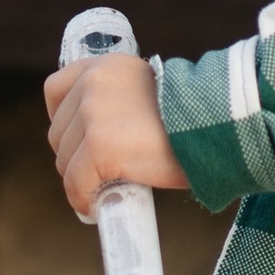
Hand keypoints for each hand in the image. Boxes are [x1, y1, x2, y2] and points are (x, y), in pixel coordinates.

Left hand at [43, 53, 184, 218]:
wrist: (218, 126)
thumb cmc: (194, 119)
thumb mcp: (150, 94)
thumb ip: (121, 104)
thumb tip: (101, 142)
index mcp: (106, 66)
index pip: (57, 90)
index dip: (64, 120)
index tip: (81, 140)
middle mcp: (93, 83)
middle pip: (59, 133)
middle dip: (76, 157)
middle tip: (100, 175)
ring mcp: (93, 114)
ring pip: (65, 161)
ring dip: (81, 181)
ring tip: (104, 192)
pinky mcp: (99, 146)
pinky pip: (76, 183)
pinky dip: (82, 199)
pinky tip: (94, 208)